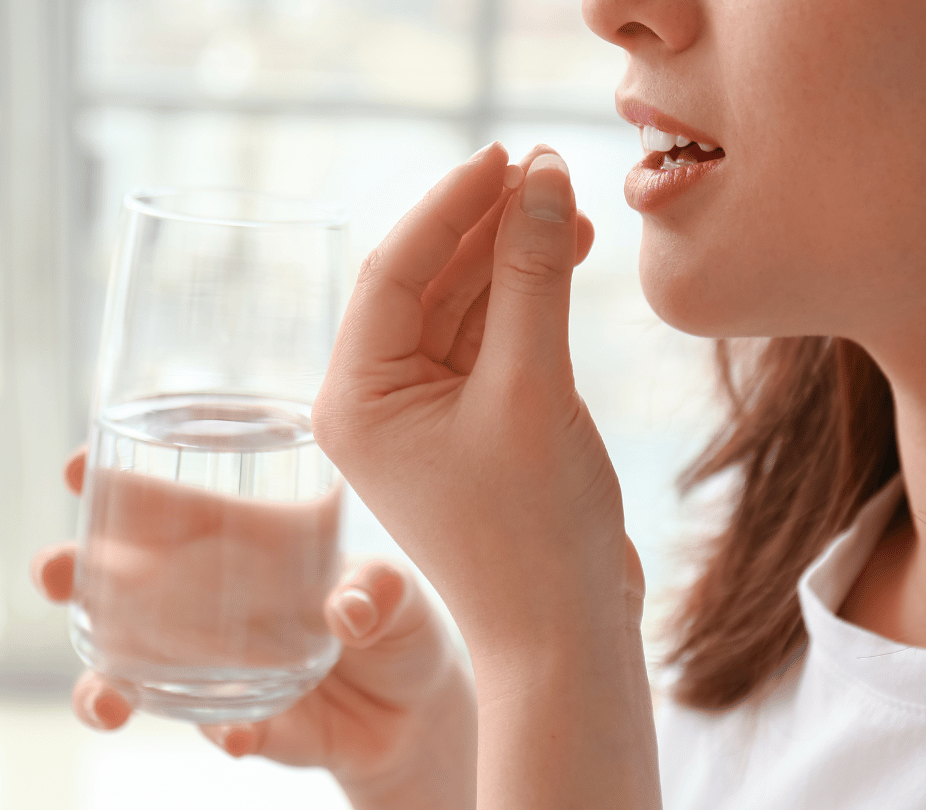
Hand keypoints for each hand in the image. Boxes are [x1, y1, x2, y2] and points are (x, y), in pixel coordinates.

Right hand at [31, 450, 475, 807]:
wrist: (415, 713)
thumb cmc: (399, 621)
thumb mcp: (400, 593)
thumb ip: (379, 592)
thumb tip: (348, 609)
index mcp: (249, 544)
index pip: (173, 505)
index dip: (122, 484)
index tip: (79, 466)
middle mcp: (217, 603)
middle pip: (124, 583)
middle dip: (76, 574)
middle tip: (51, 573)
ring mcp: (219, 666)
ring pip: (137, 670)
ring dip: (106, 682)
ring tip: (103, 699)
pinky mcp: (246, 723)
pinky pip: (219, 728)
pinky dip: (224, 733)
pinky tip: (237, 737)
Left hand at [312, 143, 645, 660]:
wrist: (567, 636)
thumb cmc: (534, 532)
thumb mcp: (532, 388)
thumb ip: (534, 276)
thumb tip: (543, 176)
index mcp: (353, 399)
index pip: (392, 270)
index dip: (450, 204)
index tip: (506, 153)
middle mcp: (376, 401)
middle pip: (428, 281)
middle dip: (488, 224)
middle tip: (549, 167)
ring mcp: (425, 414)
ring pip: (466, 305)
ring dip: (515, 255)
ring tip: (573, 204)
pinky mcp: (472, 424)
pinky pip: (493, 340)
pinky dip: (529, 299)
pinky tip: (569, 252)